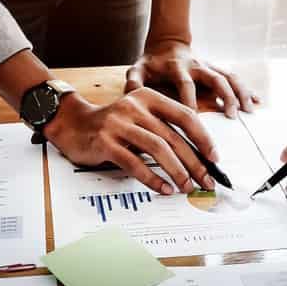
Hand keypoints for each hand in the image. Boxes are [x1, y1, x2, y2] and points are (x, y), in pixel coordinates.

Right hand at [45, 89, 218, 194]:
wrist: (73, 123)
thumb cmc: (113, 124)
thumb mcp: (140, 117)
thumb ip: (163, 129)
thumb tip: (197, 157)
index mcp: (149, 97)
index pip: (185, 116)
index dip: (203, 138)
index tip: (214, 158)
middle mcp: (135, 107)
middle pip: (173, 137)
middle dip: (194, 163)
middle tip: (205, 181)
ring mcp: (119, 124)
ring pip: (157, 149)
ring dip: (177, 171)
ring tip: (187, 187)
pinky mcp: (105, 142)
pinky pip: (134, 163)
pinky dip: (152, 178)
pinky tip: (163, 188)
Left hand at [125, 39, 258, 117]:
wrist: (167, 43)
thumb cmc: (151, 62)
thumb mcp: (137, 69)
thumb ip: (133, 82)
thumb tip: (131, 97)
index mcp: (177, 67)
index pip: (185, 84)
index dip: (190, 99)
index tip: (194, 117)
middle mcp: (197, 65)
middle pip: (215, 78)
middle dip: (225, 96)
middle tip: (232, 116)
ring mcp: (209, 66)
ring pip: (229, 77)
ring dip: (240, 93)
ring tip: (249, 111)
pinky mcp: (217, 69)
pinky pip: (235, 77)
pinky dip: (247, 89)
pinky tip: (258, 101)